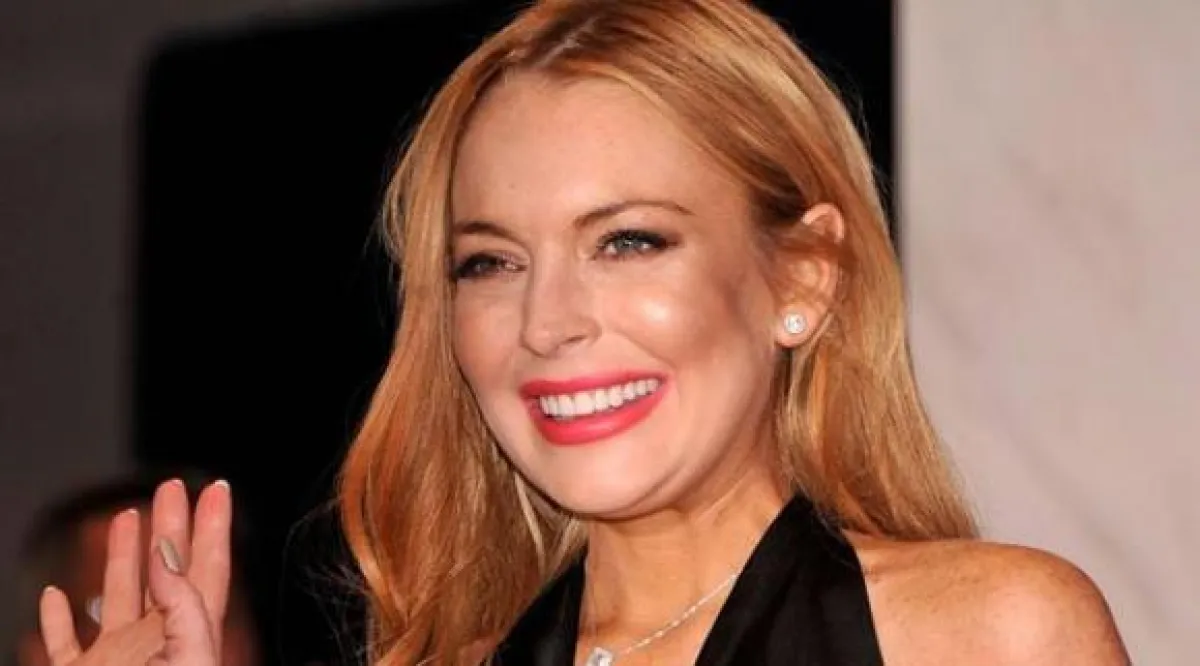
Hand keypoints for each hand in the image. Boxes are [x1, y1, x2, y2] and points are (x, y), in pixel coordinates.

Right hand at [39, 479, 233, 665]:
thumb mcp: (192, 655)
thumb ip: (184, 603)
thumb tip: (166, 555)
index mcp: (191, 634)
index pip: (209, 569)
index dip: (214, 528)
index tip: (216, 490)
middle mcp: (156, 641)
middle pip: (165, 570)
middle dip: (170, 525)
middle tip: (171, 487)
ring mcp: (119, 658)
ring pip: (118, 596)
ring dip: (121, 557)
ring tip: (127, 517)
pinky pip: (63, 644)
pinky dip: (56, 620)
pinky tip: (55, 596)